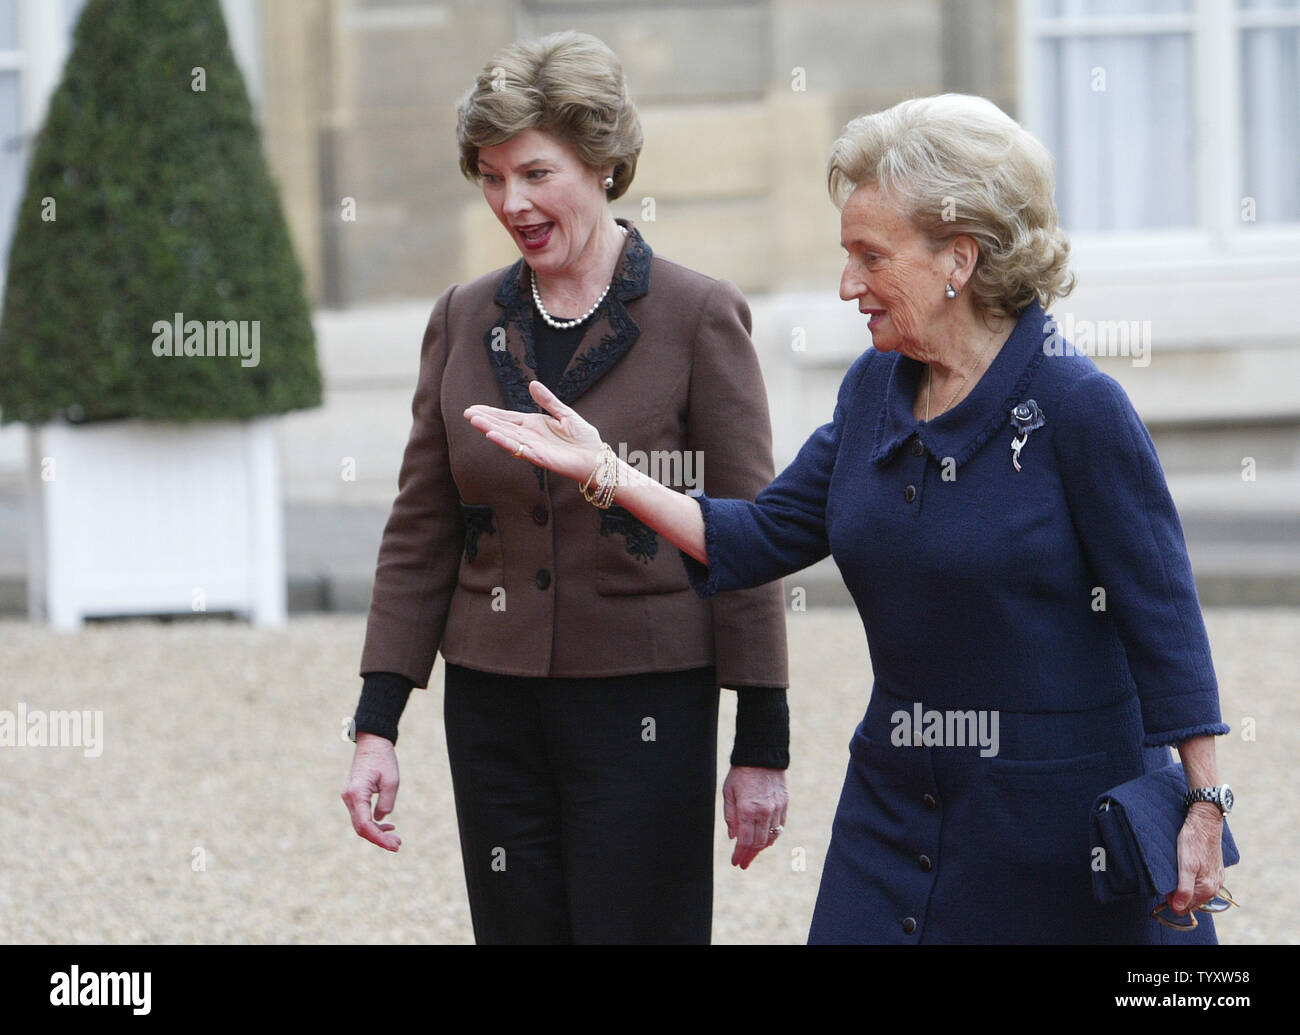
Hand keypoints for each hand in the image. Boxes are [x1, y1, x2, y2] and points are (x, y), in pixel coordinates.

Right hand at [341, 732, 401, 851]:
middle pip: (361, 828)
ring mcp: (349, 798)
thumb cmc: (383, 759)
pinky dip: (373, 824)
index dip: (378, 839)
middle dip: (379, 839)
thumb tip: (381, 821)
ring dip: (377, 833)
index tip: (393, 845)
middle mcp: (349, 798)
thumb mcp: (392, 781)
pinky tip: (388, 827)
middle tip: (397, 845)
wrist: (372, 743)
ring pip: (360, 824)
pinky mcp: (353, 797)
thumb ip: (386, 803)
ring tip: (395, 839)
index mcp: (357, 794)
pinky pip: (361, 816)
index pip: (364, 824)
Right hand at [464, 380, 603, 482]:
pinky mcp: (540, 458)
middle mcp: (530, 436)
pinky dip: (506, 442)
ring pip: (507, 437)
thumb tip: (532, 384)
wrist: (596, 458)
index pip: (507, 418)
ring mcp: (533, 447)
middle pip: (503, 426)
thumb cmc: (583, 439)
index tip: (474, 408)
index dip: (491, 413)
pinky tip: (493, 435)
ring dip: (491, 429)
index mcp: (534, 425)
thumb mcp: (565, 413)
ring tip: (475, 421)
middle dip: (485, 420)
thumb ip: (548, 400)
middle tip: (467, 413)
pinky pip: (520, 449)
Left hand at [723, 765, 788, 868]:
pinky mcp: (784, 805)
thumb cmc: (741, 773)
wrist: (762, 755)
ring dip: (761, 848)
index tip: (736, 863)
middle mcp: (763, 812)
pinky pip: (780, 827)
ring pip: (771, 837)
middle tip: (743, 863)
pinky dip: (772, 837)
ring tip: (753, 853)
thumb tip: (733, 837)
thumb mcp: (728, 793)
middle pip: (758, 843)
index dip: (740, 855)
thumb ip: (730, 816)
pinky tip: (766, 841)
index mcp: (747, 810)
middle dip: (750, 855)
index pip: (744, 841)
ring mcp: (776, 809)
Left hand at [1166, 802, 1224, 913]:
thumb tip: (1179, 908)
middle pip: (1192, 900)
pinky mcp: (1215, 869)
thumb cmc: (1193, 841)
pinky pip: (1202, 881)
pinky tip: (1186, 868)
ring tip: (1176, 871)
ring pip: (1197, 891)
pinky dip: (1192, 878)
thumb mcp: (1185, 866)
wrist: (1205, 821)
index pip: (1186, 907)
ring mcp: (1216, 878)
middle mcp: (1215, 886)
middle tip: (1169, 878)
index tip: (1165, 889)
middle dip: (1179, 894)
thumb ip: (1183, 889)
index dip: (1172, 900)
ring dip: (1185, 886)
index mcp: (1207, 889)